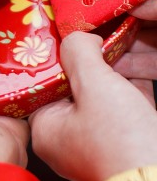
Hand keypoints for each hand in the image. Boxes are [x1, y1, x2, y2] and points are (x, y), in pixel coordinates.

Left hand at [29, 32, 156, 180]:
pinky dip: (131, 87)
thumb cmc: (123, 141)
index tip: (70, 36)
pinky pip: (124, 108)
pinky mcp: (125, 145)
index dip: (58, 58)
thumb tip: (74, 37)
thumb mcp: (94, 85)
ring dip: (113, 72)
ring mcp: (96, 144)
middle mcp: (66, 139)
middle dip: (89, 62)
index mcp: (45, 129)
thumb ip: (79, 54)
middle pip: (73, 88)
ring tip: (120, 42)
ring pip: (101, 97)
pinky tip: (137, 64)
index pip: (42, 84)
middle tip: (98, 36)